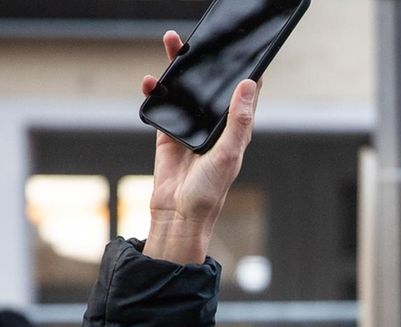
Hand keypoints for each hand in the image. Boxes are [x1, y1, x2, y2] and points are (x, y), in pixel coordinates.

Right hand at [142, 30, 259, 264]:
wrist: (178, 214)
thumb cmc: (210, 191)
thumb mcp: (229, 153)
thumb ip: (238, 120)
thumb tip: (248, 85)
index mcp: (235, 128)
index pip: (244, 91)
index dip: (244, 69)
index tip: (242, 47)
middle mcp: (214, 124)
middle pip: (210, 84)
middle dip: (204, 61)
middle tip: (197, 38)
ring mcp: (190, 127)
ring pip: (185, 90)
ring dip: (178, 69)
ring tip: (172, 45)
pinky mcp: (168, 133)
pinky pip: (163, 105)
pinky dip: (157, 92)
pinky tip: (151, 82)